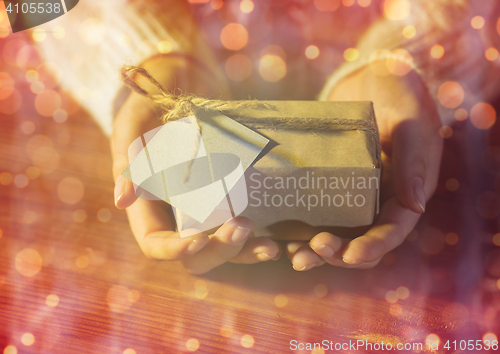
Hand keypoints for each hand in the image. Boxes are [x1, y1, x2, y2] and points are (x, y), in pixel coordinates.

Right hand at [111, 57, 280, 273]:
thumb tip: (122, 201)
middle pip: (195, 254)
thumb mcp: (134, 126)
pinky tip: (278, 239)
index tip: (198, 240)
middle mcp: (177, 215)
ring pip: (221, 247)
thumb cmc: (151, 106)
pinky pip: (241, 227)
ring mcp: (204, 210)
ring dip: (244, 252)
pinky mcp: (228, 199)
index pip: (156, 244)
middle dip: (219, 250)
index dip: (174, 250)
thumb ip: (127, 161)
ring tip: (269, 247)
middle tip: (243, 226)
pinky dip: (257, 237)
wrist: (181, 85)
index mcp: (149, 207)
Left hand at [288, 66, 442, 269]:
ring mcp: (351, 192)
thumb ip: (413, 161)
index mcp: (405, 191)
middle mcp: (377, 198)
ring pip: (335, 232)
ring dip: (316, 249)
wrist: (371, 75)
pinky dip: (299, 226)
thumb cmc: (400, 93)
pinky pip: (314, 210)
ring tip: (294, 253)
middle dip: (339, 252)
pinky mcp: (327, 180)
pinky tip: (280, 234)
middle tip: (315, 249)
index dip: (373, 246)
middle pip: (360, 239)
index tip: (351, 256)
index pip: (393, 229)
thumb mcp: (411, 122)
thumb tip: (415, 207)